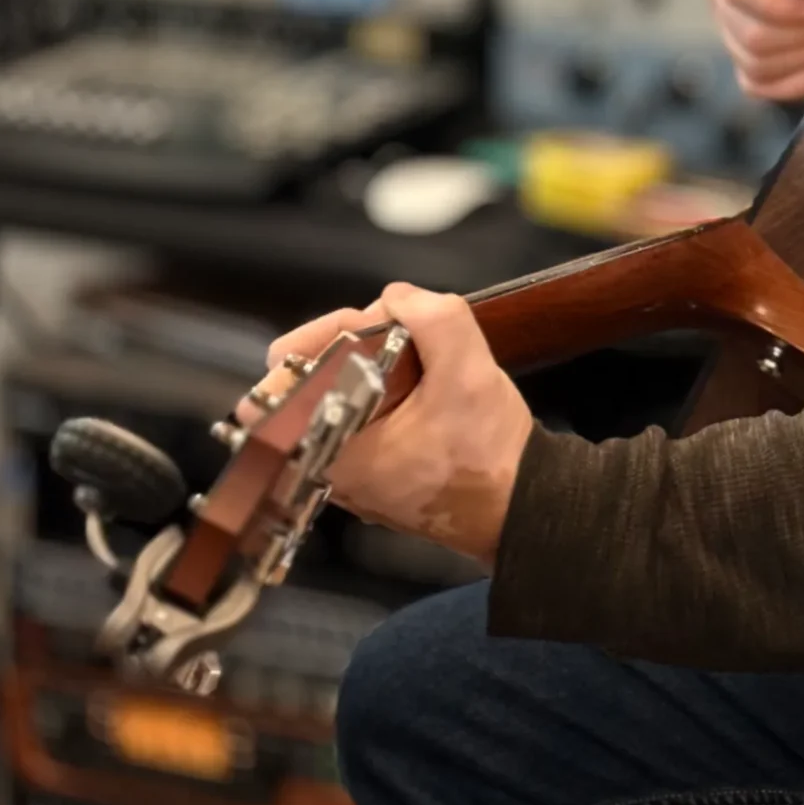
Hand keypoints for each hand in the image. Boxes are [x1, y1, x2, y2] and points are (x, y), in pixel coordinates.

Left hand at [258, 283, 534, 569]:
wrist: (523, 507)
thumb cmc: (488, 455)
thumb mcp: (468, 373)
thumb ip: (433, 318)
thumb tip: (396, 297)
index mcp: (331, 452)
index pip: (280, 382)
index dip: (321, 336)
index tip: (371, 323)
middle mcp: (328, 468)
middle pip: (312, 382)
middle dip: (355, 346)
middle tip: (403, 332)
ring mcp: (350, 475)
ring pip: (337, 397)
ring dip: (371, 366)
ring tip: (417, 354)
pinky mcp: (374, 474)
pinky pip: (360, 417)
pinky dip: (384, 392)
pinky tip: (421, 383)